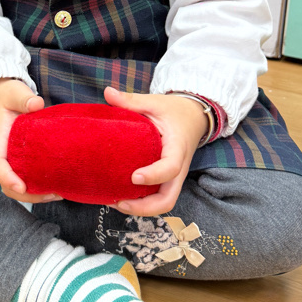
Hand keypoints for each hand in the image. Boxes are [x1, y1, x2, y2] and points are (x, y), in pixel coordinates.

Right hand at [0, 79, 61, 204]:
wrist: (1, 99)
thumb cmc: (8, 97)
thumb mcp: (14, 93)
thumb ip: (24, 98)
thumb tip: (37, 104)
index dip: (7, 177)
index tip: (21, 186)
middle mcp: (4, 154)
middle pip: (6, 184)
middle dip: (26, 195)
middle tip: (51, 193)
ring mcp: (13, 159)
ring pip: (17, 187)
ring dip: (35, 195)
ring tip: (59, 193)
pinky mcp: (22, 160)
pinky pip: (27, 179)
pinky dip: (40, 187)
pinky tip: (58, 186)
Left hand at [104, 86, 206, 216]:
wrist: (194, 116)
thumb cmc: (174, 110)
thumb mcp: (155, 102)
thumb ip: (131, 100)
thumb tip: (107, 92)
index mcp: (178, 147)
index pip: (170, 168)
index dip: (153, 175)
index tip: (134, 176)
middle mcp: (179, 167)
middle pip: (169, 199)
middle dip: (145, 207)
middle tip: (119, 201)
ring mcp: (175, 176)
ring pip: (164, 203)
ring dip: (141, 209)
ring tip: (115, 202)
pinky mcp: (168, 179)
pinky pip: (159, 197)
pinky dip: (142, 203)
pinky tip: (121, 197)